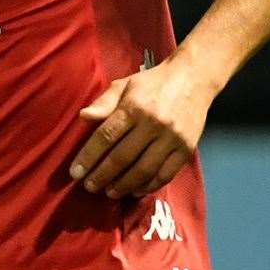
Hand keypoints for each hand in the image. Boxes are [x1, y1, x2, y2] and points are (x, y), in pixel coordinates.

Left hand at [70, 57, 213, 199]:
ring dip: (123, 186)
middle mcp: (154, 124)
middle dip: (102, 176)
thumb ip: (103, 103)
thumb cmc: (152, 83)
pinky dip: (148, 186)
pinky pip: (166, 174)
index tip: (75, 173)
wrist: (194, 77)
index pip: (106, 137)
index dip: (88, 157)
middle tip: (89, 186)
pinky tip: (135, 191)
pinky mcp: (187, 149)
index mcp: (134, 107)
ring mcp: (172, 138)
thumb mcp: (124, 85)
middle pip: (122, 158)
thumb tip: (83, 117)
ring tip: (109, 192)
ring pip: (143, 170)